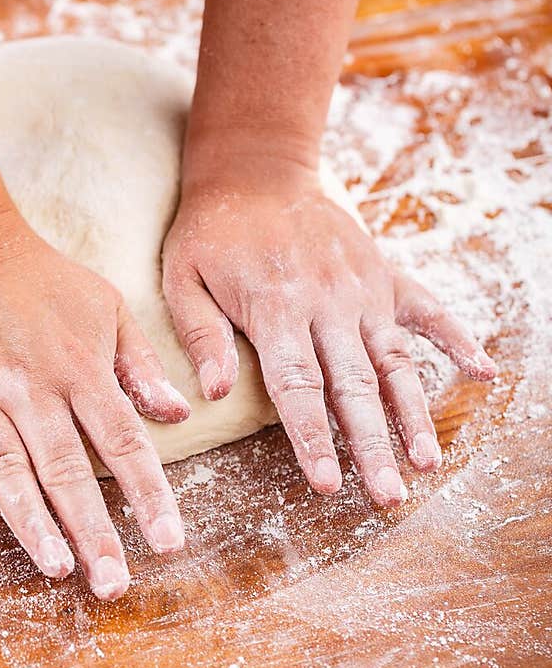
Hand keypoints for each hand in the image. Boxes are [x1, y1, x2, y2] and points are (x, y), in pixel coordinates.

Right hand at [0, 210, 188, 598]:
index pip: (124, 442)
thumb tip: (180, 416)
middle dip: (94, 530)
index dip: (149, 495)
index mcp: (79, 369)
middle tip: (113, 585)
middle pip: (67, 468)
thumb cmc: (39, 278)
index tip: (170, 543)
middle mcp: (29, 387)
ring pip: (5, 467)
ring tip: (56, 567)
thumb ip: (140, 365)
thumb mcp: (106, 306)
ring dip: (30, 520)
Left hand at [162, 165, 495, 506]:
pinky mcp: (385, 275)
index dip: (314, 439)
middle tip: (387, 497)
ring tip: (427, 462)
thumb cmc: (213, 231)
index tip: (327, 485)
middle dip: (372, 446)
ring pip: (395, 361)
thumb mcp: (184, 278)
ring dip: (413, 414)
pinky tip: (484, 372)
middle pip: (355, 387)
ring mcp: (364, 289)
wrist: (256, 169)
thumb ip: (202, 336)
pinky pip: (429, 310)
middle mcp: (329, 302)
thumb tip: (213, 394)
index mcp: (276, 308)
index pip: (298, 387)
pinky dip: (459, 339)